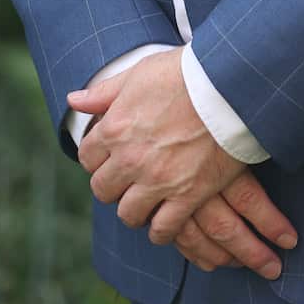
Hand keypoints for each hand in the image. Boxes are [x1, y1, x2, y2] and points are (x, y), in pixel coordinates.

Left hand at [67, 49, 297, 278]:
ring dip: (135, 209)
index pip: (87, 158)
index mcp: (115, 128)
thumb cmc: (185, 73)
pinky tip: (166, 220)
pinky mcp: (187, 195)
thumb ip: (105, 92)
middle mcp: (130, 159)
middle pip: (103, 190)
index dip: (98, 158)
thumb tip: (73, 100)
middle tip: (129, 179)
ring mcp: (158, 180)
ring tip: (147, 200)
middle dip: (113, 185)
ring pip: (129, 215)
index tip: (112, 156)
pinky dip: (161, 230)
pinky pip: (163, 230)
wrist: (230, 84)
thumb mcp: (140, 73)